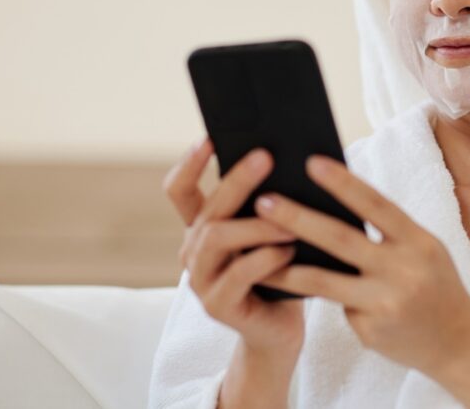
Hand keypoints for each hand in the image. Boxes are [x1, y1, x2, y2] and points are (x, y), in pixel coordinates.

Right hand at [162, 138, 304, 354]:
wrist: (278, 332)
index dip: (190, 162)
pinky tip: (289, 252)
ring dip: (256, 224)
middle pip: (208, 208)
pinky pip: (239, 274)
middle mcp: (193, 251)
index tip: (210, 136)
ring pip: (218, 238)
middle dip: (236, 180)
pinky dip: (266, 258)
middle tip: (265, 157)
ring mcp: (201, 279)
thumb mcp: (271, 234)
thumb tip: (287, 158)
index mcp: (201, 228)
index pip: (179, 190)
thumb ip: (267, 205)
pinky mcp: (217, 305)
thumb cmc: (280, 274)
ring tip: (289, 219)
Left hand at [255, 154, 469, 377]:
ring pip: (323, 282)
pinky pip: (334, 306)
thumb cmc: (433, 284)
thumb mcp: (422, 250)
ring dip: (284, 268)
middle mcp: (404, 270)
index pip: (376, 205)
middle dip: (297, 219)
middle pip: (341, 240)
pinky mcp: (370, 330)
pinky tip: (298, 289)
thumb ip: (385, 232)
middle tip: (263, 201)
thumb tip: (330, 204)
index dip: (344, 183)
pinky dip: (318, 295)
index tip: (311, 162)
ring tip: (252, 256)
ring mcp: (385, 303)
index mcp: (419, 241)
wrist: (460, 344)